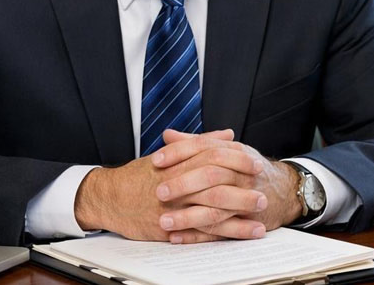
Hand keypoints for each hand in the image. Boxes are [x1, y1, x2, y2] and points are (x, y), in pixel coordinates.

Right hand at [73, 129, 267, 240]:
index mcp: (178, 163)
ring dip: (237, 219)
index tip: (256, 164)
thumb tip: (227, 134)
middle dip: (241, 192)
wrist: (110, 197)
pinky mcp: (168, 229)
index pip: (213, 157)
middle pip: (214, 186)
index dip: (237, 161)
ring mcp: (172, 209)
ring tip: (259, 222)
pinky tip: (238, 237)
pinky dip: (220, 237)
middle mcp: (176, 185)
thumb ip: (200, 143)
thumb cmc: (141, 175)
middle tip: (263, 194)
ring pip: (209, 213)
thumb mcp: (168, 154)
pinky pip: (198, 234)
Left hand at [153, 130, 301, 243]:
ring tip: (164, 221)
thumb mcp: (227, 150)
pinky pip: (219, 231)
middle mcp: (241, 173)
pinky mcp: (245, 222)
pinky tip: (177, 237)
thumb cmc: (248, 169)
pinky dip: (197, 235)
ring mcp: (245, 198)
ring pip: (215, 207)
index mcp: (234, 152)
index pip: (205, 148)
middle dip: (183, 184)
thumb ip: (196, 143)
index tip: (156, 160)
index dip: (179, 153)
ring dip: (187, 216)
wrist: (284, 190)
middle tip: (159, 192)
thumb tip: (168, 135)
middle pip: (210, 175)